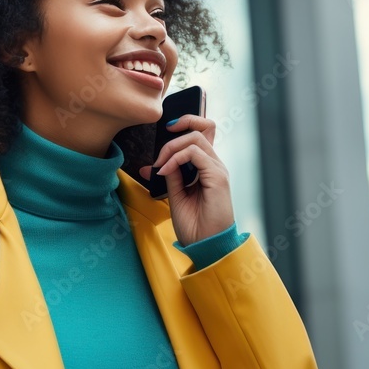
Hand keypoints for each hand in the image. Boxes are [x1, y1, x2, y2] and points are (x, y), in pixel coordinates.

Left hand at [138, 114, 234, 246]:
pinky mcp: (217, 177)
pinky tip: (165, 172)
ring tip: (160, 165)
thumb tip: (151, 167)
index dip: (186, 123)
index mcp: (206, 167)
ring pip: (196, 137)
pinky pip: (194, 153)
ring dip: (171, 147)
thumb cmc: (194, 225)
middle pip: (203, 126)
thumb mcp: (175, 196)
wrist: (205, 245)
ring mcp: (217, 169)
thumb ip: (168, 177)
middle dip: (178, 127)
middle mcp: (214, 165)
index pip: (202, 132)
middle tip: (160, 147)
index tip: (165, 130)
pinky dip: (175, 159)